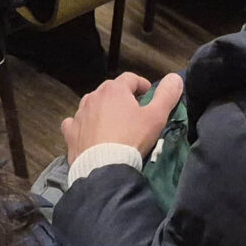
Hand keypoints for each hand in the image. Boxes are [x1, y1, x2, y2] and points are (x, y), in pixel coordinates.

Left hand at [62, 72, 182, 164]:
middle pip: (111, 90)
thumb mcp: (156, 117)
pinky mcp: (71, 132)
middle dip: (122, 97)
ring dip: (102, 109)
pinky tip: (87, 132)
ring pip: (92, 104)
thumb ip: (167, 95)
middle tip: (134, 113)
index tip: (149, 95)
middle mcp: (94, 96)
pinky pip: (75, 122)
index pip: (131, 78)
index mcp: (114, 89)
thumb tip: (175, 77)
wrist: (104, 167)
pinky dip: (82, 124)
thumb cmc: (131, 139)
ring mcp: (80, 113)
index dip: (142, 85)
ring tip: (113, 124)